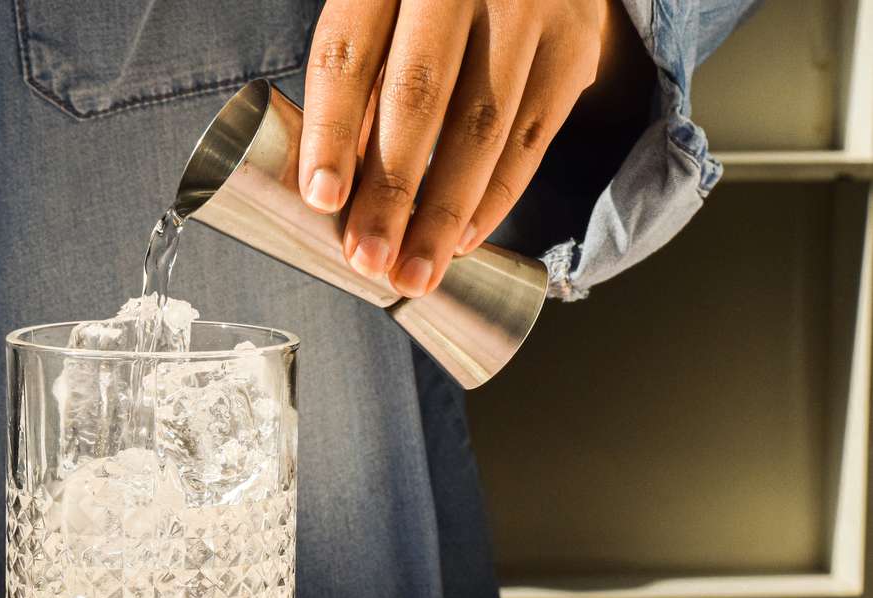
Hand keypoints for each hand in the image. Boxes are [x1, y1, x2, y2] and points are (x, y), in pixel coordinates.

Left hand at [299, 0, 626, 296]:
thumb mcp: (380, 13)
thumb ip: (360, 83)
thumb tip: (334, 193)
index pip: (348, 54)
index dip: (332, 130)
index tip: (322, 199)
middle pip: (418, 94)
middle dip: (391, 190)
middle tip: (369, 259)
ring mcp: (527, 7)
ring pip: (482, 125)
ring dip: (444, 213)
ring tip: (414, 273)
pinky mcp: (574, 42)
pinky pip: (533, 135)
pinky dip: (495, 197)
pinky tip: (462, 241)